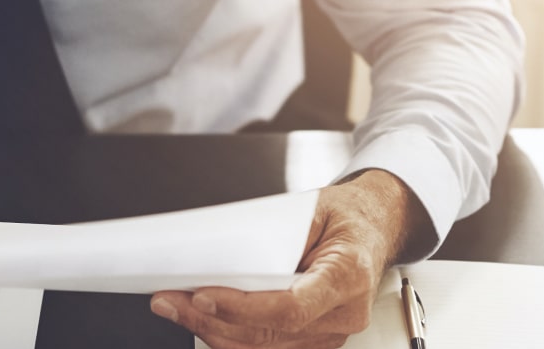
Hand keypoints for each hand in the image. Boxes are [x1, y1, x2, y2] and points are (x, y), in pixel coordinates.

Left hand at [151, 170, 431, 347]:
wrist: (373, 229)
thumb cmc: (346, 217)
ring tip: (177, 309)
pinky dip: (232, 337)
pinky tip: (205, 321)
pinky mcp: (318, 342)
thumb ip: (274, 237)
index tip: (202, 295)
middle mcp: (345, 313)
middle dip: (211, 319)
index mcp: (350, 274)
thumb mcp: (313, 209)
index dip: (243, 308)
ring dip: (214, 331)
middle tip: (170, 300)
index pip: (292, 307)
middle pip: (270, 333)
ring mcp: (333, 334)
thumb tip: (224, 258)